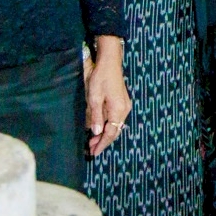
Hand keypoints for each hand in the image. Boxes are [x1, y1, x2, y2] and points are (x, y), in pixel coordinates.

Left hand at [84, 35, 129, 157]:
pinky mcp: (122, 102)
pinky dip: (107, 126)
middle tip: (90, 149)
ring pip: (115, 125)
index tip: (94, 153)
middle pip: (115, 130)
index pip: (111, 132)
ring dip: (105, 134)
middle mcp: (124, 110)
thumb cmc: (100, 79)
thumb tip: (95, 132)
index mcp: (118, 110)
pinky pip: (115, 119)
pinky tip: (99, 127)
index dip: (102, 144)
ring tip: (93, 140)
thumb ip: (95, 116)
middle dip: (103, 141)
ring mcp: (124, 106)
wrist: (110, 63)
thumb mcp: (94, 98)